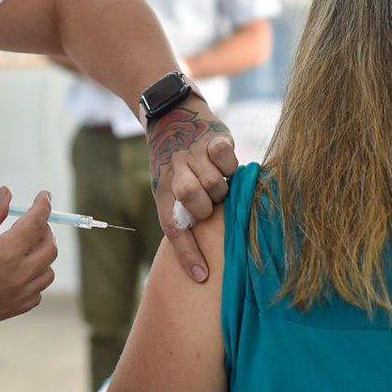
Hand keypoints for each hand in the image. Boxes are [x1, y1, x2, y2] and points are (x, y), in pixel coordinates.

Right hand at [0, 187, 57, 327]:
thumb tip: (7, 193)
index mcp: (7, 251)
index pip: (37, 223)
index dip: (43, 206)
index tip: (44, 196)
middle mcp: (17, 276)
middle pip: (49, 249)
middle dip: (46, 230)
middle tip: (33, 221)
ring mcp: (16, 296)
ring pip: (47, 273)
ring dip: (42, 256)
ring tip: (26, 246)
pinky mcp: (10, 310)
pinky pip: (36, 294)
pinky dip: (34, 279)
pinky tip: (20, 270)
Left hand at [146, 98, 237, 281]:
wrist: (171, 116)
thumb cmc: (175, 163)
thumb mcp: (169, 187)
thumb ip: (183, 212)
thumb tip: (201, 257)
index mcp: (163, 190)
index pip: (173, 226)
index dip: (187, 253)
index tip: (201, 276)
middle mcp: (175, 171)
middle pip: (191, 197)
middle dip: (205, 207)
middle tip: (210, 203)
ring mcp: (192, 153)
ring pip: (213, 182)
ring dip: (221, 187)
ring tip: (218, 181)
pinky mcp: (212, 138)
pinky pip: (225, 157)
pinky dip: (229, 163)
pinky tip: (224, 162)